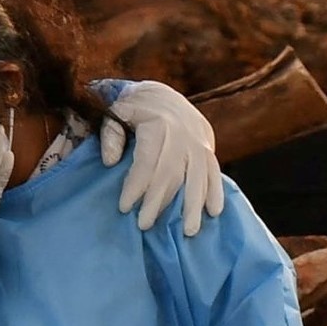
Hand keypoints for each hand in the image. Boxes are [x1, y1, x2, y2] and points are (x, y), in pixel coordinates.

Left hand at [101, 81, 226, 236]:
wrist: (163, 94)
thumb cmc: (134, 108)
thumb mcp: (115, 112)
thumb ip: (110, 135)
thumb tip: (110, 162)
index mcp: (159, 124)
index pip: (147, 162)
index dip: (136, 186)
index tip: (124, 207)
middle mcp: (183, 134)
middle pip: (171, 174)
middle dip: (158, 202)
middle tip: (144, 225)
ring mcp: (199, 141)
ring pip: (197, 177)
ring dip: (192, 206)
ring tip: (188, 231)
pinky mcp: (209, 147)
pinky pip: (214, 172)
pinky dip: (216, 192)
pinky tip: (214, 212)